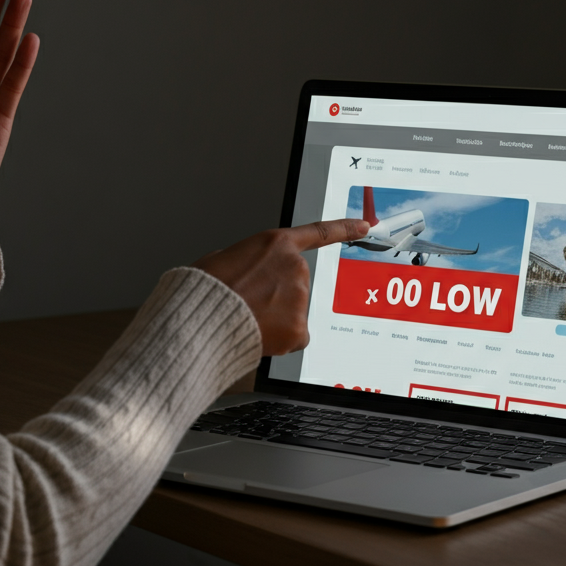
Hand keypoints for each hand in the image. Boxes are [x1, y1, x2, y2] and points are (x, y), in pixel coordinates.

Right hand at [194, 219, 368, 355]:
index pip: (319, 233)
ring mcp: (300, 297)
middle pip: (295, 284)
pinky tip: (259, 334)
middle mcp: (295, 267)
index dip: (344, 228)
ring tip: (248, 317)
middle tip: (250, 303)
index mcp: (275, 244)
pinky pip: (294, 337)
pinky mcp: (299, 327)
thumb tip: (252, 273)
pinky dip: (280, 340)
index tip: (364, 225)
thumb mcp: (224, 258)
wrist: (201, 321)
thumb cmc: (206, 290)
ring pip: (293, 313)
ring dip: (275, 317)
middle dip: (278, 296)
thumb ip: (251, 261)